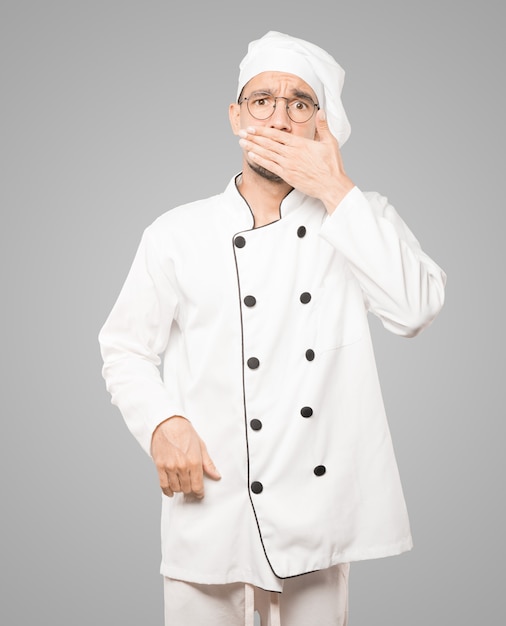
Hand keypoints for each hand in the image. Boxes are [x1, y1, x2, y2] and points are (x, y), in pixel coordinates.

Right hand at [151, 416, 220, 498]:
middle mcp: (182, 466)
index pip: (198, 486)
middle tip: (191, 485)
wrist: (168, 424)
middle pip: (187, 488)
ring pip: (176, 488)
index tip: (199, 493)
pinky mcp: (159, 466)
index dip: (199, 492)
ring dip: (179, 489)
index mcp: (194, 461)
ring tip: (182, 484)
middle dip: (190, 489)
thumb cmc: (184, 432)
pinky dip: (167, 491)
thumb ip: (208, 464)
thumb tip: (216, 475)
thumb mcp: (201, 446)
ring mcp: (170, 467)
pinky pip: (163, 485)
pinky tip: (171, 491)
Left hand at [238, 110, 354, 212]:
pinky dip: (260, 160)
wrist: (331, 185)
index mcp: (300, 144)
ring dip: (253, 147)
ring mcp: (288, 165)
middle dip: (253, 137)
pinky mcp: (287, 176)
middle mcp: (291, 153)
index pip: (277, 135)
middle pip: (268, 143)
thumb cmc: (332, 166)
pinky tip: (251, 155)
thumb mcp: (330, 142)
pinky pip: (270, 166)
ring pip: (267, 154)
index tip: (252, 128)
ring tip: (241, 143)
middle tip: (241, 133)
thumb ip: (323, 127)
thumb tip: (321, 112)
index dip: (262, 131)